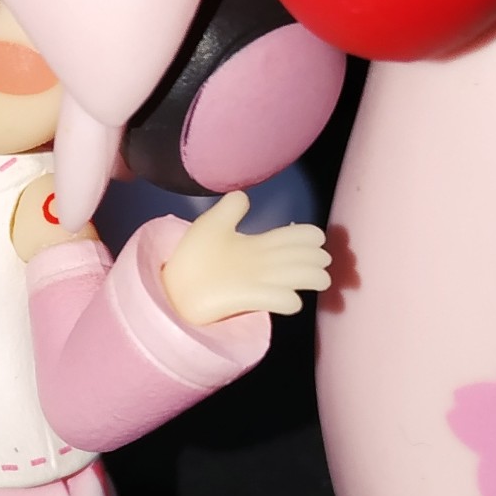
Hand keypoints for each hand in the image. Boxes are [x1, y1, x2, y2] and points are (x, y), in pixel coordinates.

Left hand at [160, 190, 330, 327]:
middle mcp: (262, 265)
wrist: (173, 286)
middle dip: (315, 258)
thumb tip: (245, 195)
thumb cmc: (193, 258)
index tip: (318, 237)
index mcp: (257, 246)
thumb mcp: (212, 224)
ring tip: (320, 279)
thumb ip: (231, 208)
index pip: (291, 239)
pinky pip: (273, 300)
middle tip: (323, 259)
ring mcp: (257, 283)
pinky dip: (285, 300)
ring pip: (294, 278)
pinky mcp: (246, 300)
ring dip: (309, 278)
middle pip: (299, 259)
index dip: (307, 237)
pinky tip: (291, 300)